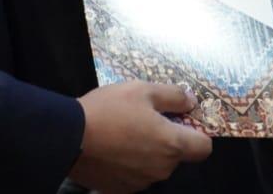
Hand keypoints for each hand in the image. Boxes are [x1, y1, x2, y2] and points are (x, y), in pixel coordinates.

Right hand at [69, 81, 211, 192]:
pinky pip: (135, 175)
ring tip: (123, 132)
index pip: (204, 148)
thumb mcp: (142, 90)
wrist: (69, 137)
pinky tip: (112, 148)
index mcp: (172, 145)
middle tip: (143, 119)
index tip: (181, 121)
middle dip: (166, 139)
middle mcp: (161, 169)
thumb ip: (173, 96)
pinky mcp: (121, 190)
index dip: (197, 133)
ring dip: (147, 152)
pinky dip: (129, 164)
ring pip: (154, 165)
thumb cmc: (110, 109)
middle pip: (176, 155)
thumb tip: (191, 102)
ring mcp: (141, 183)